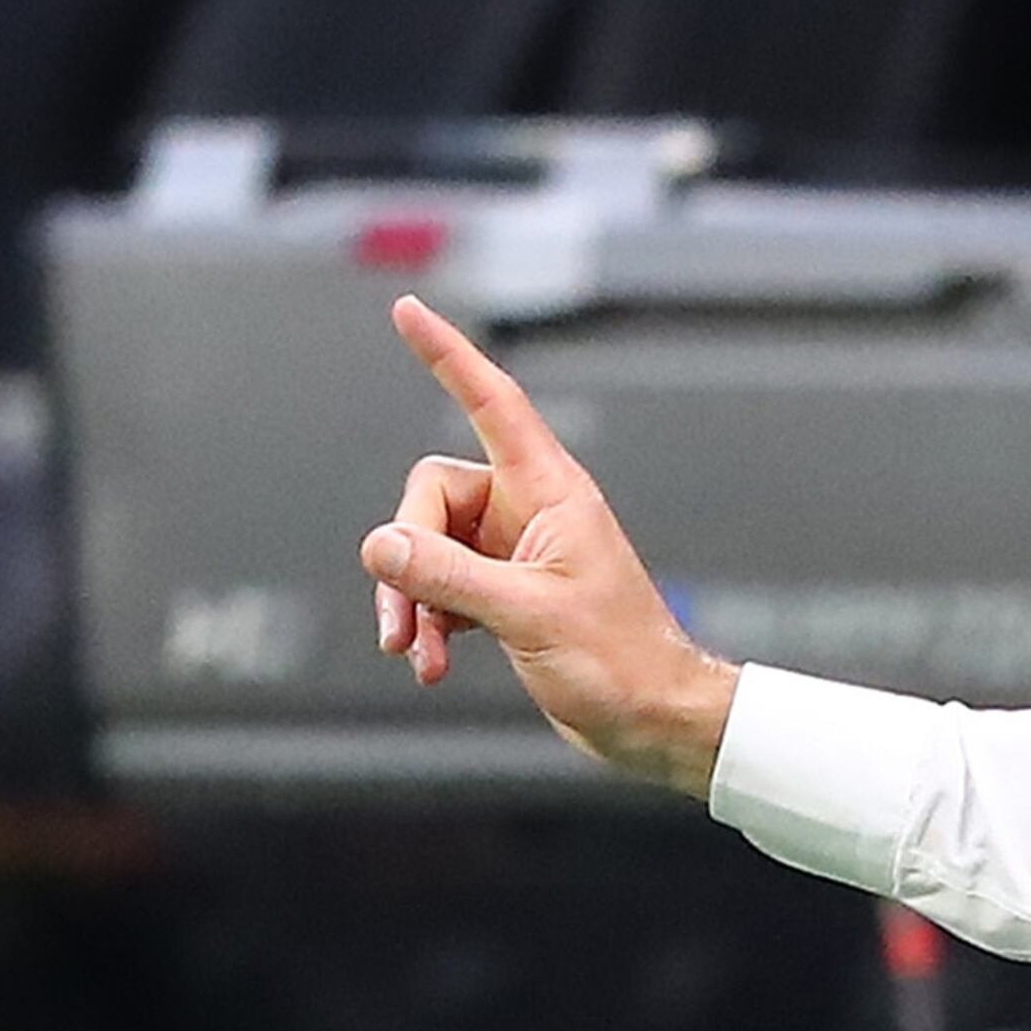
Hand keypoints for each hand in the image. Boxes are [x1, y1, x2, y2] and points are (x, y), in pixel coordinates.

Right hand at [358, 297, 739, 795]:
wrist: (650, 719)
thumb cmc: (618, 661)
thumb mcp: (525, 615)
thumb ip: (446, 577)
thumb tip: (380, 546)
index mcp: (549, 492)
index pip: (491, 401)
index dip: (447, 355)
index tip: (408, 312)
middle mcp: (528, 511)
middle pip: (430, 497)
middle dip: (406, 559)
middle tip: (403, 622)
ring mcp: (514, 552)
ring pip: (426, 548)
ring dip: (412, 602)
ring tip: (416, 656)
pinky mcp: (503, 593)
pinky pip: (440, 586)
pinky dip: (428, 623)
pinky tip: (432, 662)